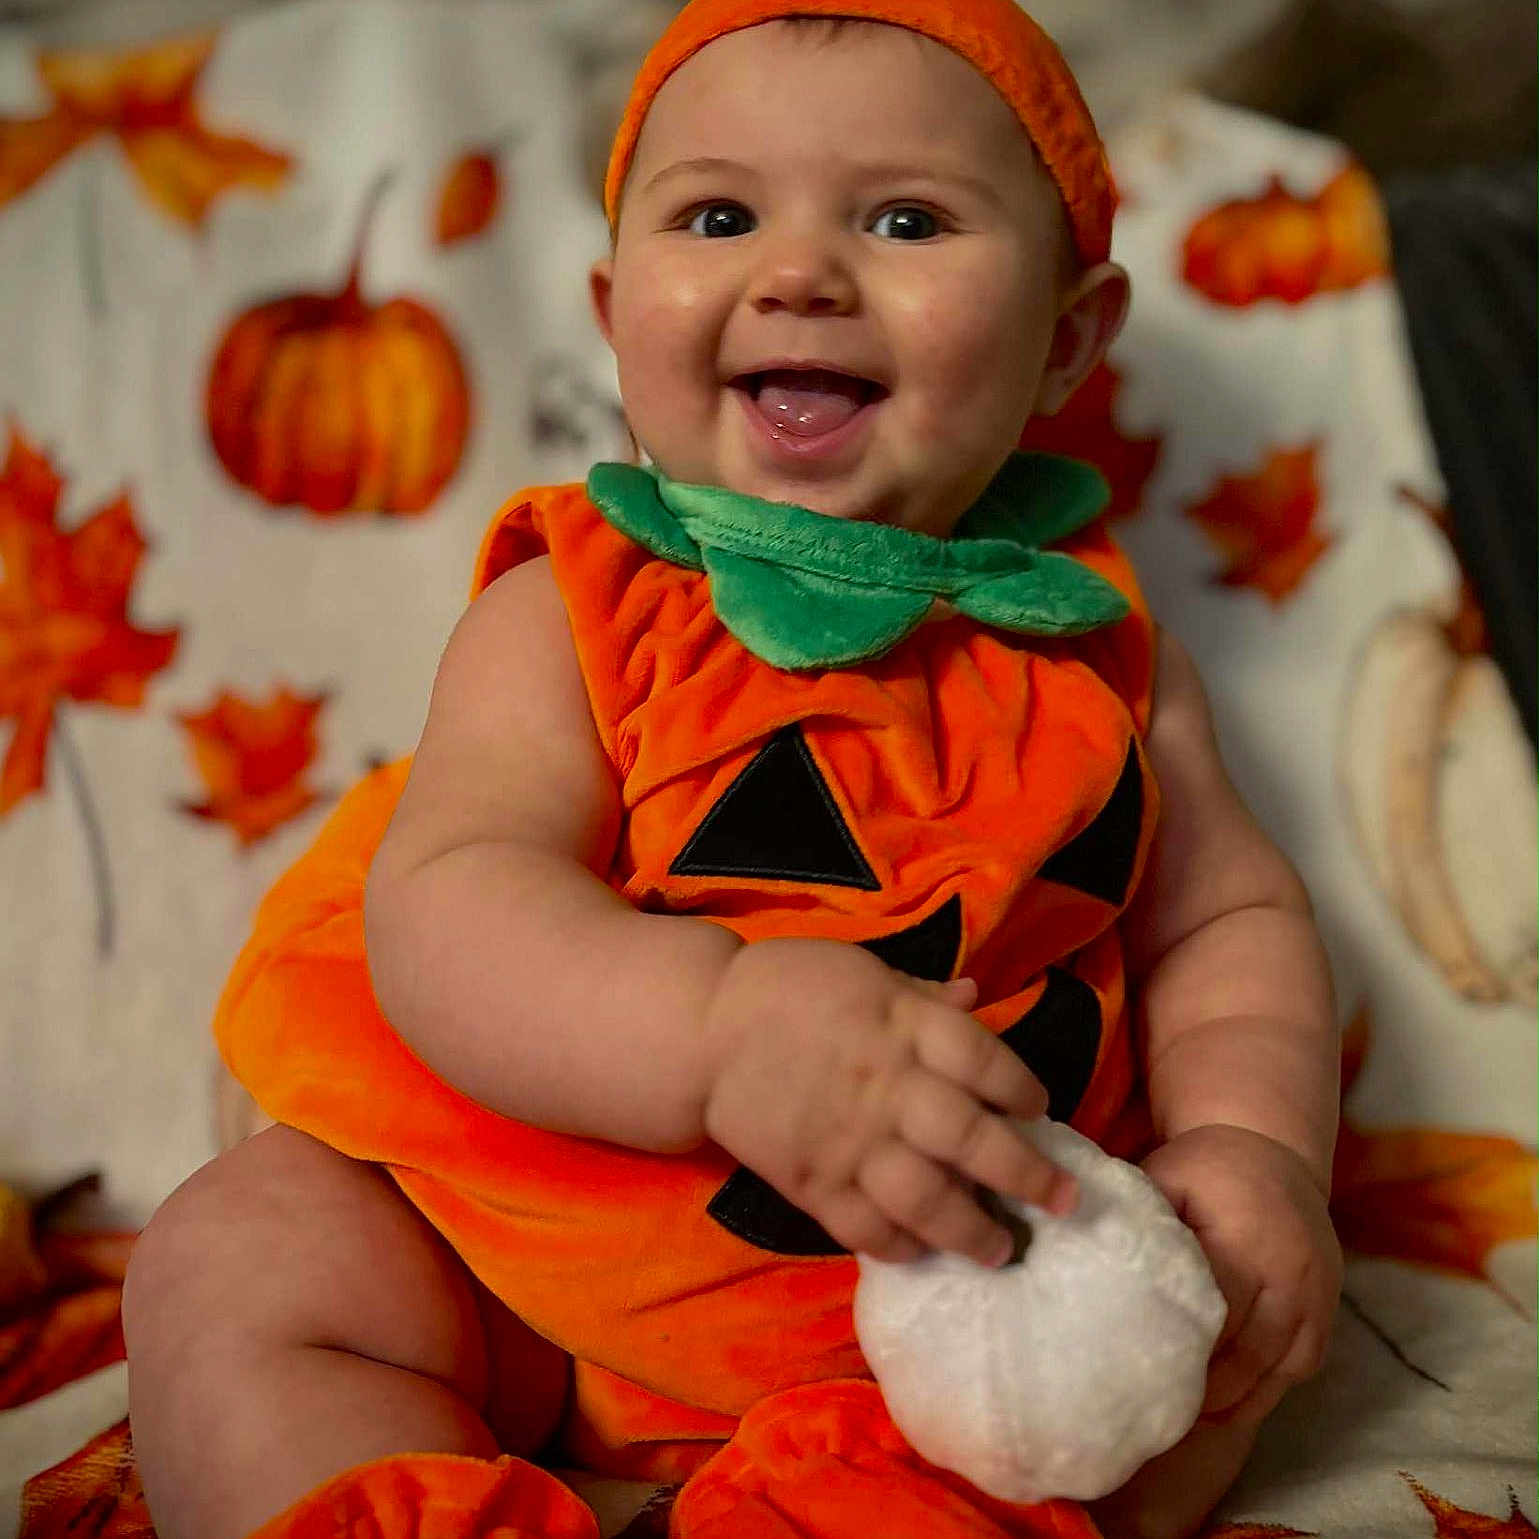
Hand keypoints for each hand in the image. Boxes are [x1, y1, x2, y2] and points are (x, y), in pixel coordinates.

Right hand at [700, 938, 1073, 1267]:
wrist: (701, 1029)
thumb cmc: (788, 987)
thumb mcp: (862, 969)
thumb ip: (922, 994)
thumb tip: (977, 996)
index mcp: (904, 1025)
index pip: (986, 1062)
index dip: (1024, 1088)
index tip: (1042, 1110)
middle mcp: (890, 1087)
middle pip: (973, 1140)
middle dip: (1028, 1176)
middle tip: (1066, 1204)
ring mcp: (852, 1142)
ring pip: (928, 1198)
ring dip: (974, 1230)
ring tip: (1003, 1249)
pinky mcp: (812, 1182)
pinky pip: (866, 1227)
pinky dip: (900, 1246)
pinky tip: (925, 1254)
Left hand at [1142, 1124, 1342, 1425]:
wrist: (1273, 1150)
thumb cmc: (1207, 1167)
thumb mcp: (1167, 1175)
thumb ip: (1139, 1217)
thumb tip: (1092, 1256)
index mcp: (1249, 1240)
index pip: (1218, 1311)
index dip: (1184, 1348)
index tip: (1146, 1374)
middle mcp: (1292, 1273)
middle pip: (1252, 1350)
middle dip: (1210, 1388)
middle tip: (1164, 1414)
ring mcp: (1318, 1295)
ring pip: (1281, 1367)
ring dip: (1239, 1399)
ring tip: (1192, 1422)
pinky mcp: (1328, 1309)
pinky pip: (1301, 1363)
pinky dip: (1268, 1389)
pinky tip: (1231, 1407)